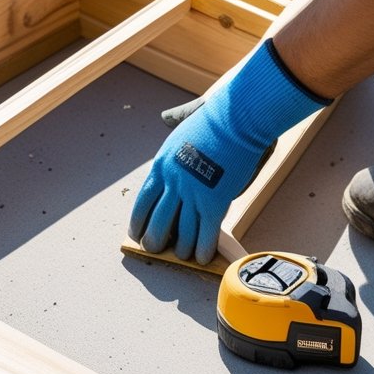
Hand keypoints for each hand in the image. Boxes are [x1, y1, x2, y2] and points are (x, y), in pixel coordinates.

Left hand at [129, 41, 329, 263]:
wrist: (236, 119)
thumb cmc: (215, 116)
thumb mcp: (184, 120)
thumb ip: (173, 122)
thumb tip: (165, 116)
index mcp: (162, 166)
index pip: (142, 202)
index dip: (138, 222)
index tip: (136, 233)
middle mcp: (173, 184)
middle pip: (157, 222)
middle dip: (155, 241)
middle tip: (155, 250)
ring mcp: (193, 195)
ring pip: (181, 233)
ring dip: (180, 249)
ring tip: (181, 256)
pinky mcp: (214, 203)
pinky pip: (205, 235)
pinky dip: (202, 249)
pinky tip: (201, 258)